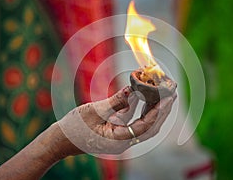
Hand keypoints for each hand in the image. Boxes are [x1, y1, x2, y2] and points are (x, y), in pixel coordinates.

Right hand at [57, 86, 176, 154]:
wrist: (61, 140)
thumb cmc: (73, 127)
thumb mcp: (94, 111)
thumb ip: (115, 102)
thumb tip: (132, 90)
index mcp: (118, 140)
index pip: (145, 126)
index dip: (158, 112)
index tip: (168, 98)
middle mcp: (123, 142)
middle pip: (150, 128)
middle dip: (162, 111)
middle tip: (172, 94)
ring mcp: (121, 139)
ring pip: (145, 126)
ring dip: (155, 110)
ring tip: (164, 95)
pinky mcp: (118, 134)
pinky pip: (135, 123)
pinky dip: (142, 112)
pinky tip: (146, 100)